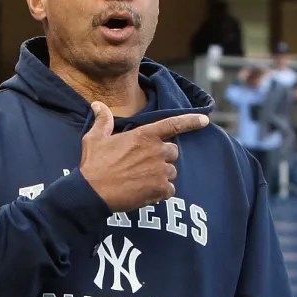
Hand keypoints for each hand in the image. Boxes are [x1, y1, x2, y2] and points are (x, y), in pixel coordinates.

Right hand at [81, 101, 208, 212]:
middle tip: (142, 165)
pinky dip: (159, 192)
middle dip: (162, 158)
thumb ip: (103, 120)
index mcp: (144, 135)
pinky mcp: (160, 188)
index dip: (191, 121)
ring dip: (160, 176)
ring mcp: (160, 170)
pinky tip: (143, 192)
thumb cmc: (93, 164)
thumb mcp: (95, 138)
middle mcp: (156, 150)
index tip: (205, 120)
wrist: (91, 192)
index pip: (173, 124)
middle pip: (173, 152)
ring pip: (171, 172)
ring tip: (139, 180)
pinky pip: (169, 190)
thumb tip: (98, 105)